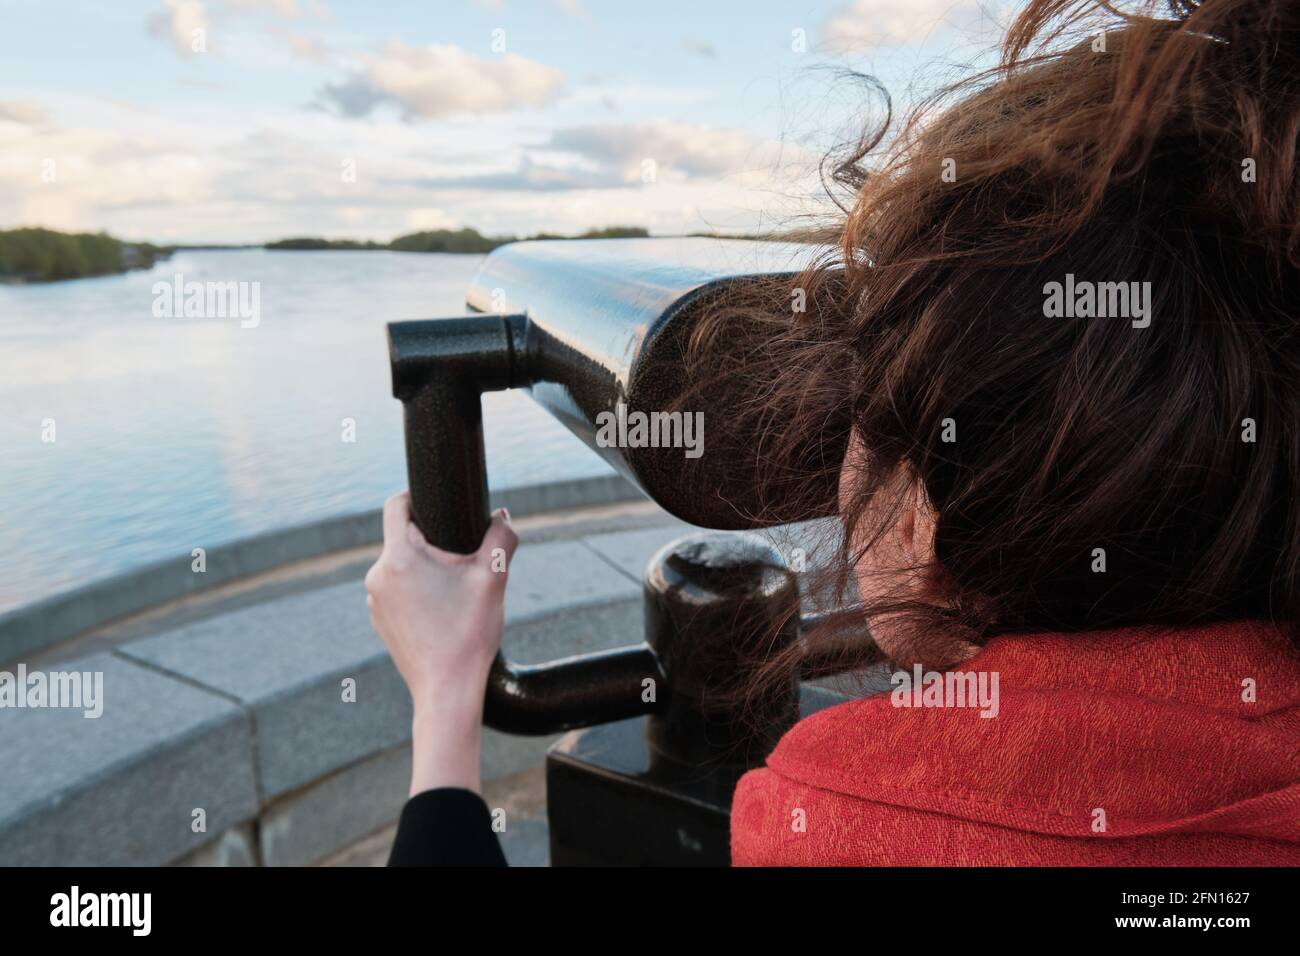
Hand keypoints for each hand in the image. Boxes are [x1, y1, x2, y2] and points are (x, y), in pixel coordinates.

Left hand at [365, 491, 517, 794]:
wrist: (447, 692)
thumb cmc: (468, 635)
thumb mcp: (493, 578)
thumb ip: (501, 538)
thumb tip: (501, 517)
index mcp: (399, 558)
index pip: (396, 506)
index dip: (416, 496)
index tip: (439, 503)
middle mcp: (378, 577)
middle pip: (403, 538)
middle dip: (433, 542)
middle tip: (464, 560)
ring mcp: (375, 602)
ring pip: (401, 567)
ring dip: (425, 569)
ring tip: (456, 591)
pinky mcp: (381, 621)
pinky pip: (398, 592)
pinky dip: (418, 592)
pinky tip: (444, 612)